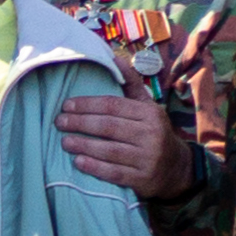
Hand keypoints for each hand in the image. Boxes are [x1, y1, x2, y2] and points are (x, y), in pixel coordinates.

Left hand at [56, 85, 189, 196]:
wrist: (177, 168)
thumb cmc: (153, 132)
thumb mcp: (147, 107)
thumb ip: (130, 84)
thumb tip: (112, 56)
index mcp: (149, 114)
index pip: (113, 105)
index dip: (87, 104)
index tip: (66, 105)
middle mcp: (151, 134)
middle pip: (108, 126)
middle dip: (80, 123)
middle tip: (59, 122)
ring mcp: (147, 158)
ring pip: (110, 150)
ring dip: (83, 145)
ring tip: (64, 141)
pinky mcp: (143, 179)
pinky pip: (115, 173)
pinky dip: (95, 167)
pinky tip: (78, 162)